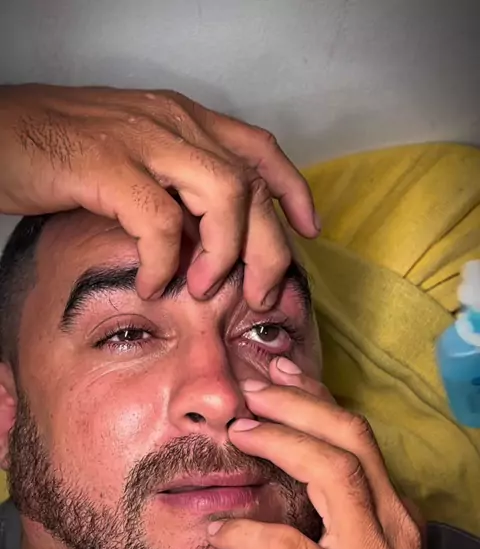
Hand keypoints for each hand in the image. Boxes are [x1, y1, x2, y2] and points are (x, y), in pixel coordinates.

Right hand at [0, 84, 318, 307]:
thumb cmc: (58, 152)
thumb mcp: (132, 160)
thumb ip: (173, 184)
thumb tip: (206, 235)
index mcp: (182, 120)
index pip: (259, 150)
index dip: (291, 191)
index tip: (308, 230)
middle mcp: (173, 123)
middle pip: (252, 185)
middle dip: (269, 248)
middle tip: (261, 295)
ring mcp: (143, 141)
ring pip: (224, 196)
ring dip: (225, 254)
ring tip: (205, 292)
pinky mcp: (108, 166)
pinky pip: (161, 223)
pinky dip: (165, 262)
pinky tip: (153, 285)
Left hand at [207, 358, 442, 548]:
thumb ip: (336, 522)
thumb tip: (286, 477)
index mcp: (395, 518)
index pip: (359, 440)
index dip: (318, 399)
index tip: (277, 371)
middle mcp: (393, 530)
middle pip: (351, 442)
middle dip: (298, 404)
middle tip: (250, 387)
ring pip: (335, 477)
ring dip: (282, 445)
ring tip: (239, 432)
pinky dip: (249, 531)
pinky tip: (217, 526)